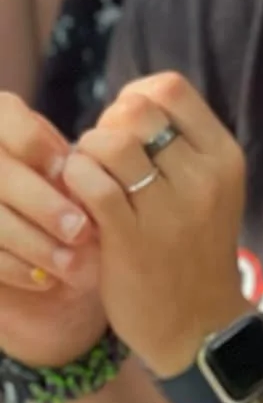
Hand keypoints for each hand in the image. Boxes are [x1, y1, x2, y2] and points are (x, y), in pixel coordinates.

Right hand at [0, 94, 106, 367]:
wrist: (65, 289)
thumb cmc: (90, 222)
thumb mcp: (98, 188)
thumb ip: (97, 162)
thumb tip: (112, 150)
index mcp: (9, 132)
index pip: (5, 113)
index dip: (32, 139)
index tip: (69, 169)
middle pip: (0, 169)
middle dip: (42, 201)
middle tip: (81, 230)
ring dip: (35, 241)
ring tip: (74, 265)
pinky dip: (16, 268)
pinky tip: (47, 281)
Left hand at [62, 73, 247, 376]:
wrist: (199, 326)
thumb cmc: (194, 252)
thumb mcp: (210, 191)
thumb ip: (181, 147)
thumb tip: (127, 104)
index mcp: (225, 158)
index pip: (171, 88)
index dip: (136, 97)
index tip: (129, 129)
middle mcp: (203, 178)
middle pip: (136, 109)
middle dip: (108, 125)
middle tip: (106, 160)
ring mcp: (169, 209)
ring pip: (108, 141)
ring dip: (86, 154)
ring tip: (92, 180)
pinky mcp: (132, 238)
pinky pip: (89, 182)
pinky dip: (74, 181)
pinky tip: (80, 201)